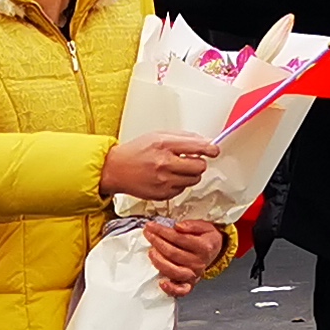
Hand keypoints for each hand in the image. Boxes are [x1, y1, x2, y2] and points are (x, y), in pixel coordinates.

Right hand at [101, 130, 216, 204]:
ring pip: (193, 180)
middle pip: (199, 167)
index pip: (197, 147)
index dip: (210, 149)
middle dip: (199, 163)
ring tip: (177, 169)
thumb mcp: (157, 135)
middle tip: (191, 160)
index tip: (214, 150)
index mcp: (164, 145)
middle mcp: (164, 164)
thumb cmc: (135, 151)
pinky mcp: (162, 194)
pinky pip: (182, 189)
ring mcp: (163, 181)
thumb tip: (203, 141)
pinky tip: (167, 177)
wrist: (115, 170)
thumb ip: (182, 137)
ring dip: (190, 174)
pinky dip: (179, 183)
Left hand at [143, 218, 223, 297]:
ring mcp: (194, 274)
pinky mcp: (190, 284)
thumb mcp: (204, 226)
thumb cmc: (207, 238)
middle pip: (173, 253)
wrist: (216, 250)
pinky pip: (181, 290)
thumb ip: (192, 225)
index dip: (163, 232)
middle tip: (148, 234)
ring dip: (159, 262)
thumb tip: (178, 226)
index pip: (179, 238)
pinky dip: (171, 289)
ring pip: (174, 271)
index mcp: (204, 247)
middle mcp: (199, 262)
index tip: (151, 226)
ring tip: (151, 252)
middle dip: (157, 242)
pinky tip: (162, 283)